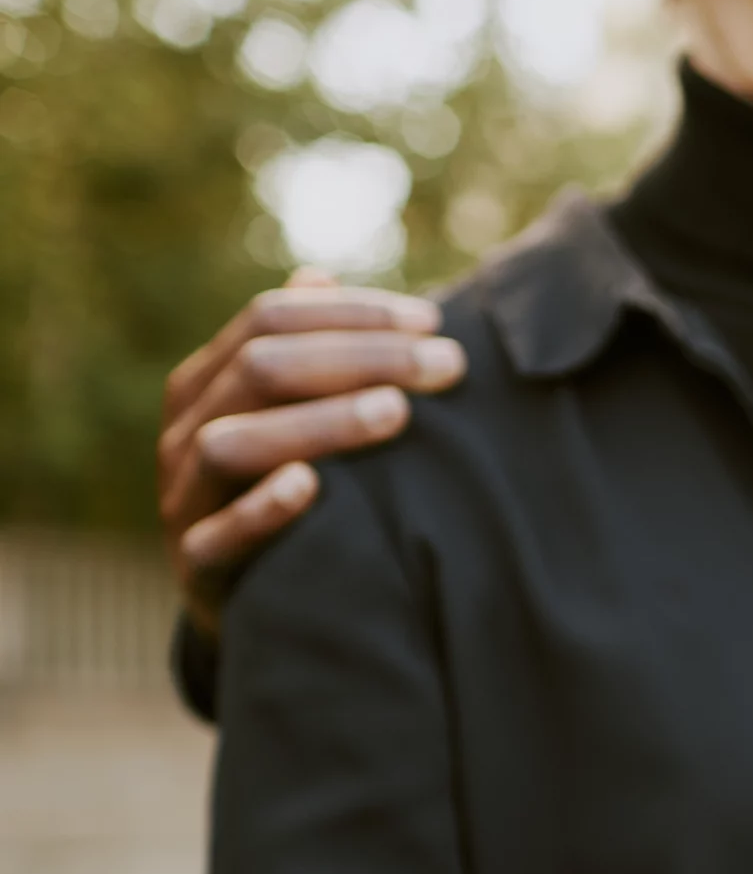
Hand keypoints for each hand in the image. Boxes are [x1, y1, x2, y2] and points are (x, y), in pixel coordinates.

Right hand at [159, 269, 462, 635]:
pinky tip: (312, 486)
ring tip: (396, 412)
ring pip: (231, 443)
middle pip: (260, 369)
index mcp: (210, 382)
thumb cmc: (278, 487)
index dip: (354, 313)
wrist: (248, 599)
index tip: (433, 322)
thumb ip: (304, 352)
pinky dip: (262, 509)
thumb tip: (318, 275)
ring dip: (319, 422)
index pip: (271, 319)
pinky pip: (218, 537)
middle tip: (446, 365)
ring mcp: (185, 497)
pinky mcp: (196, 566)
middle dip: (361, 358)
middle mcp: (187, 429)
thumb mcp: (285, 415)